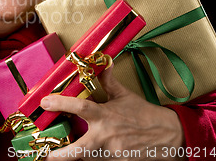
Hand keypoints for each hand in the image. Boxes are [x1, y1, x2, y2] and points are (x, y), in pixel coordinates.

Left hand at [40, 65, 184, 160]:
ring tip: (59, 156)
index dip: (61, 103)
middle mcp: (106, 137)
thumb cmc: (145, 115)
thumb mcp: (124, 96)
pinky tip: (88, 155)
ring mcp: (111, 154)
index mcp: (105, 116)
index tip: (45, 102)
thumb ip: (108, 82)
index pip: (80, 108)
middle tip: (46, 156)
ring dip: (76, 157)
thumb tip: (103, 63)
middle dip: (60, 156)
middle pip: (78, 151)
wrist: (171, 136)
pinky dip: (91, 159)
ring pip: (87, 160)